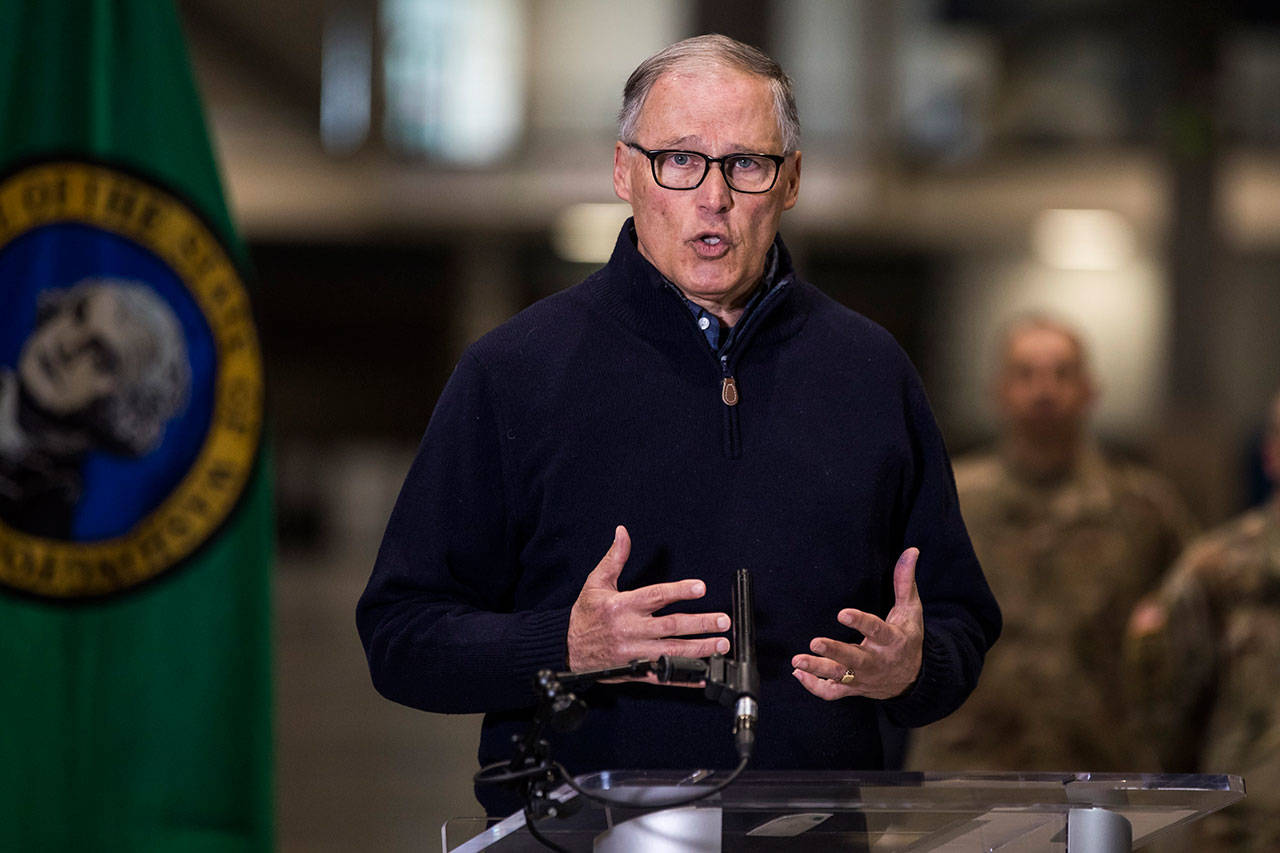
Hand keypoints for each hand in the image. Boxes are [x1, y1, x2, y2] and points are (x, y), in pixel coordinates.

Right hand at [567, 525, 730, 677]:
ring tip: (721, 644)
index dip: (679, 591)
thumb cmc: (585, 615)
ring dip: (699, 649)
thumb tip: (622, 532)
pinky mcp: (635, 671)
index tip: (701, 587)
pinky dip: (684, 677)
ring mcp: (633, 653)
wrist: (567, 649)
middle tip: (723, 620)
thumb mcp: (596, 583)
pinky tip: (702, 674)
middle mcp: (629, 630)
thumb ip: (614, 558)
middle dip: (700, 623)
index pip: (655, 596)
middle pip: (670, 626)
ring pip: (672, 651)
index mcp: (621, 606)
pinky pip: (663, 675)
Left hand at [791, 548, 923, 700]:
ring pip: (840, 677)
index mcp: (892, 640)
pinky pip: (832, 693)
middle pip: (855, 659)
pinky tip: (798, 673)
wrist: (913, 678)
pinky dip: (814, 687)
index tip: (842, 613)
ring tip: (797, 660)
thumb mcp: (911, 610)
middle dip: (835, 652)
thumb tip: (911, 551)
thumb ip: (905, 581)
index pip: (877, 631)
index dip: (861, 622)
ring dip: (818, 670)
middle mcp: (877, 661)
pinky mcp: (852, 689)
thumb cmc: (908, 638)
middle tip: (814, 642)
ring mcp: (863, 678)